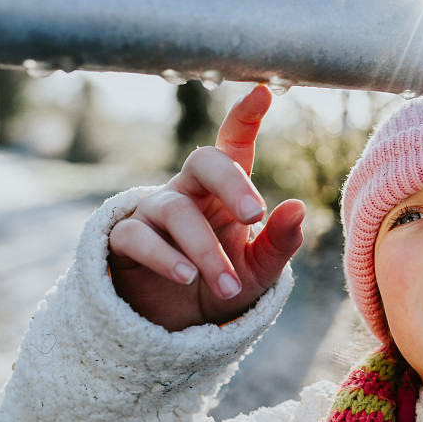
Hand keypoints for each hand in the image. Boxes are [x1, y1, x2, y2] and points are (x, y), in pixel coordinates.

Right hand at [108, 85, 304, 330]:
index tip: (265, 92)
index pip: (233, 147)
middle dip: (230, 182)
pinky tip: (185, 276)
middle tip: (254, 213)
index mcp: (225, 193)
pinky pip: (137, 236)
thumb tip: (298, 206)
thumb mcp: (261, 270)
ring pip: (174, 210)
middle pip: (202, 161)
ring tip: (226, 285)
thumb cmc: (225, 286)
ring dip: (204, 249)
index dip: (245, 118)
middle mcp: (190, 193)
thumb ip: (279, 242)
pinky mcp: (124, 239)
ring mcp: (154, 213)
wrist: (182, 329)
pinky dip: (163, 256)